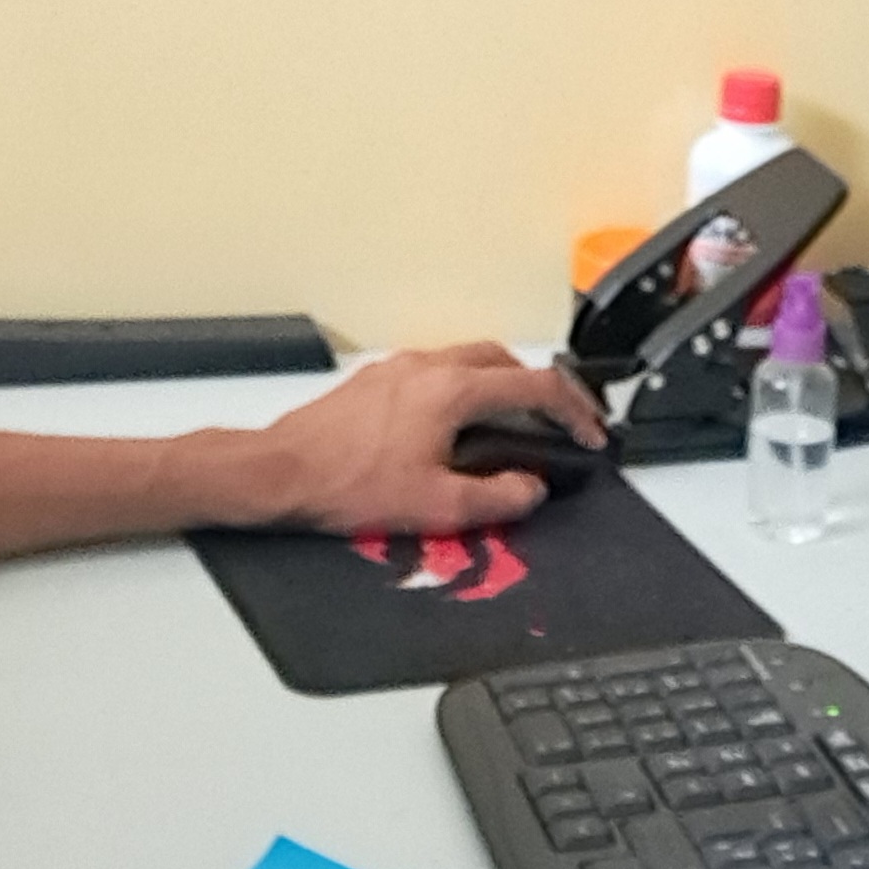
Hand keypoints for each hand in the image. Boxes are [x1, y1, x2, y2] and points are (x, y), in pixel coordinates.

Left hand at [245, 344, 607, 535]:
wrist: (280, 471)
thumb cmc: (349, 485)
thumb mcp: (436, 508)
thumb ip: (497, 498)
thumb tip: (531, 488)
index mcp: (451, 390)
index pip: (534, 386)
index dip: (573, 411)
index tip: (589, 435)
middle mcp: (427, 366)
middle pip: (503, 359)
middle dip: (539, 387)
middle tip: (556, 421)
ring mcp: (397, 367)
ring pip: (467, 359)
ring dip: (500, 384)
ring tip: (511, 423)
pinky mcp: (374, 380)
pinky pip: (435, 370)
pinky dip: (462, 387)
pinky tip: (454, 425)